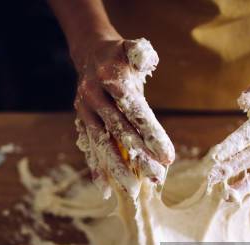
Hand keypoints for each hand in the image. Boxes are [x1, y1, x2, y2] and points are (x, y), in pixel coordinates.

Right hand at [73, 37, 174, 198]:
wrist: (90, 55)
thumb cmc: (121, 57)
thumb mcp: (132, 48)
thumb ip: (141, 54)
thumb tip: (148, 60)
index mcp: (110, 78)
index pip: (134, 110)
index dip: (151, 134)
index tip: (168, 157)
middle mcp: (94, 97)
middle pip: (118, 131)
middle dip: (138, 156)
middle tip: (156, 177)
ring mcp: (85, 112)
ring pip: (102, 144)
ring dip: (117, 169)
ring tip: (133, 191)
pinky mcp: (81, 123)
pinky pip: (88, 148)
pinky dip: (96, 170)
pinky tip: (106, 190)